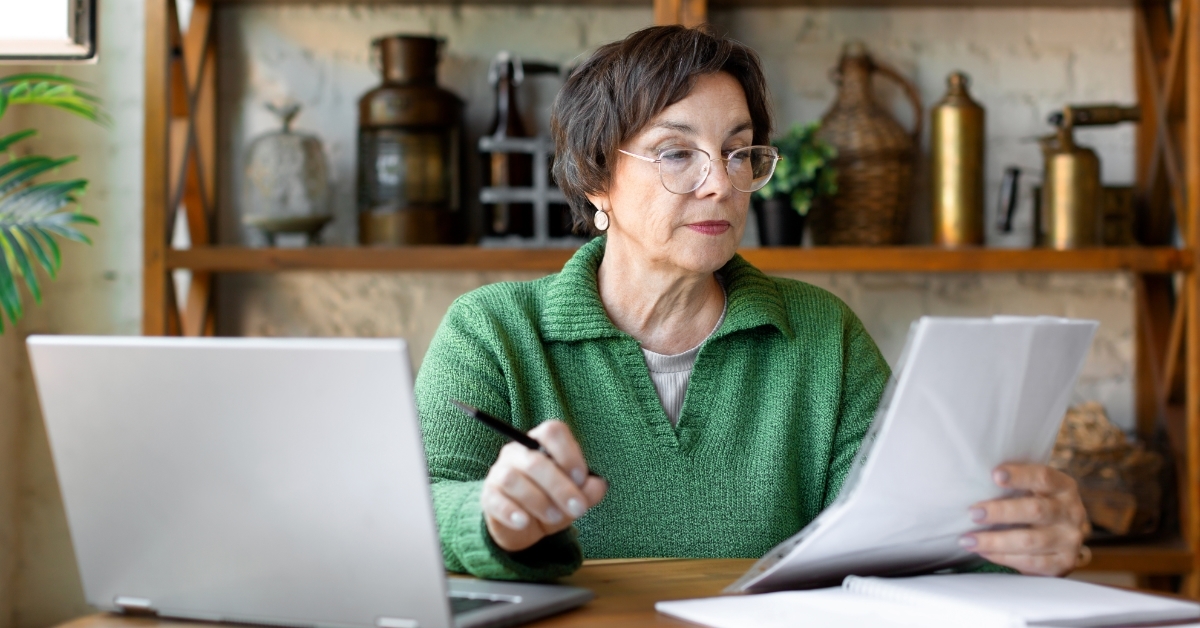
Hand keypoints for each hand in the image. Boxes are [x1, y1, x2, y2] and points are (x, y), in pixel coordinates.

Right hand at [481, 420, 607, 551]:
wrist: (523, 527)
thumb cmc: (552, 502)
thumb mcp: (574, 497)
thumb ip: (589, 490)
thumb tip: (598, 485)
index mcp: (541, 443)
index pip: (552, 432)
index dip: (569, 453)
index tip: (581, 478)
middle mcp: (517, 452)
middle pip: (535, 461)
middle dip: (560, 487)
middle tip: (577, 508)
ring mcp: (499, 473)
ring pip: (514, 479)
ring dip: (539, 501)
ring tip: (554, 517)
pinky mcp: (488, 496)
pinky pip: (496, 500)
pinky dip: (511, 512)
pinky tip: (524, 522)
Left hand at [960, 463, 1088, 575]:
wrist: (1060, 536)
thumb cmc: (1035, 503)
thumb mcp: (1034, 488)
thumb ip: (1014, 483)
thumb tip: (973, 478)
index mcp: (1064, 487)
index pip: (1043, 477)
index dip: (1020, 475)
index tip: (994, 474)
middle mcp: (1072, 512)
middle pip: (1035, 510)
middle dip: (1000, 512)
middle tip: (973, 513)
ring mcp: (1071, 540)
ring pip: (1029, 540)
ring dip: (994, 540)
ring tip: (968, 540)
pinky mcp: (1064, 563)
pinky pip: (1030, 562)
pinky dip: (1003, 557)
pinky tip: (984, 552)